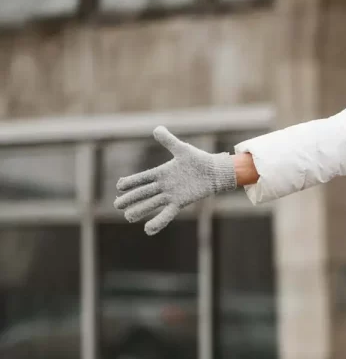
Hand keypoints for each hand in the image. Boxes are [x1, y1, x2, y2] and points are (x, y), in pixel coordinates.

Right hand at [113, 126, 237, 235]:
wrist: (215, 172)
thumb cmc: (199, 160)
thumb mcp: (181, 149)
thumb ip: (168, 140)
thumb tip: (156, 128)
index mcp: (161, 173)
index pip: (142, 178)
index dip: (131, 182)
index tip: (119, 186)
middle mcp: (164, 186)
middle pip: (143, 193)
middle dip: (130, 199)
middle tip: (117, 205)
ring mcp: (171, 195)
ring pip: (152, 204)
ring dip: (140, 210)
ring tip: (128, 217)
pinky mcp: (180, 203)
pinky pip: (167, 214)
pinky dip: (158, 222)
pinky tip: (148, 230)